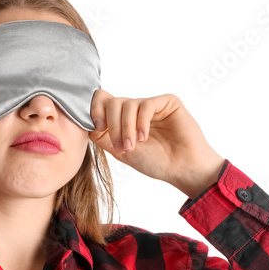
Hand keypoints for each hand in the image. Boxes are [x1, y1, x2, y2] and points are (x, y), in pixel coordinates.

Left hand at [89, 91, 224, 197]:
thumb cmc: (154, 162)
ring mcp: (151, 104)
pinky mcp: (167, 102)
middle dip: (112, 126)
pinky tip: (145, 137)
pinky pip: (145, 105)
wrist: (181, 169)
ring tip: (133, 146)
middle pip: (112, 102)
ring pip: (126, 104)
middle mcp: (136, 109)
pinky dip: (141, 123)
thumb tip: (87, 123)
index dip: (95, 111)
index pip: (102, 100)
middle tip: (121, 146)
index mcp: (123, 118)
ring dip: (126, 128)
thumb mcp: (120, 151)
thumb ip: (102, 136)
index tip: (98, 129)